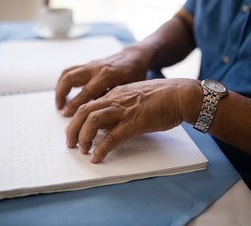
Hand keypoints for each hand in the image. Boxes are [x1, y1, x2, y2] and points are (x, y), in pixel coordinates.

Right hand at [55, 46, 152, 115]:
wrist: (135, 56)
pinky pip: (71, 70)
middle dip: (61, 94)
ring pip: (67, 72)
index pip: (85, 92)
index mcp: (107, 76)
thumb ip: (111, 99)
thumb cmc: (135, 75)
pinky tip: (64, 92)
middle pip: (70, 79)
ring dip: (59, 87)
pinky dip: (64, 81)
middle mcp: (96, 68)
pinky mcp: (89, 64)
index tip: (65, 114)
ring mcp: (91, 64)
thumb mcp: (127, 89)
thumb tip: (95, 113)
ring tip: (59, 101)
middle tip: (59, 108)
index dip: (74, 104)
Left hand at [65, 78, 198, 162]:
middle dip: (73, 129)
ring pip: (93, 120)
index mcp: (116, 94)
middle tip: (70, 144)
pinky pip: (112, 137)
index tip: (73, 131)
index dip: (77, 120)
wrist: (181, 94)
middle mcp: (116, 100)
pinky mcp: (135, 123)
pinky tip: (97, 157)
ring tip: (82, 150)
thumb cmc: (163, 97)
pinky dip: (101, 148)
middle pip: (84, 111)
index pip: (88, 105)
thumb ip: (121, 108)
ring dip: (83, 137)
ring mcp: (124, 110)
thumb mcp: (136, 98)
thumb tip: (110, 124)